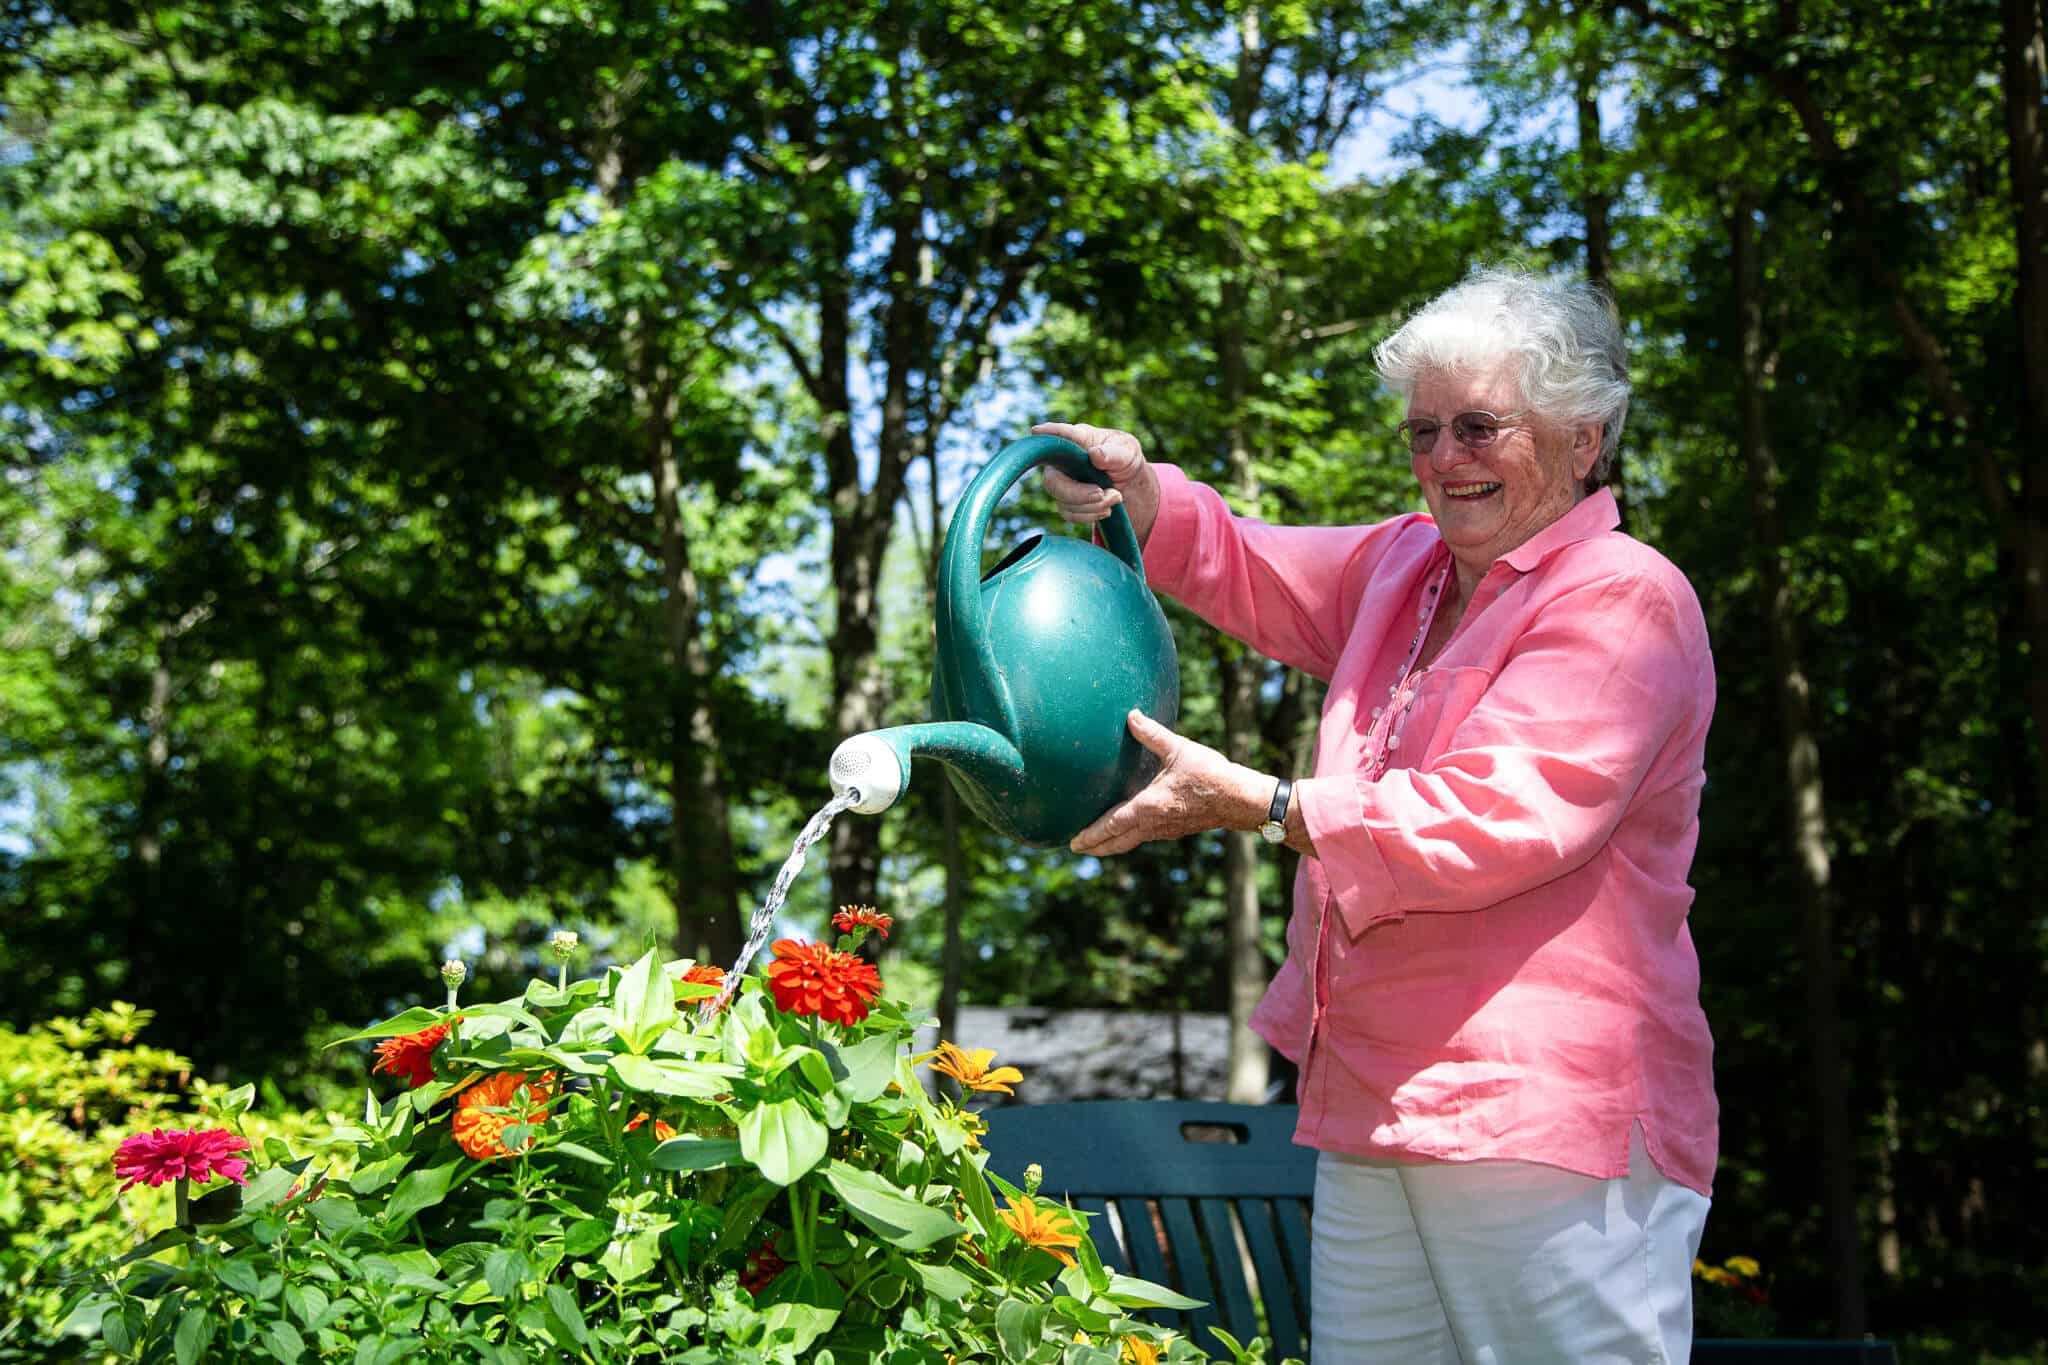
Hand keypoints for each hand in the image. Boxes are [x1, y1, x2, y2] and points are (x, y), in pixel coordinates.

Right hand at [1031, 421, 1161, 544]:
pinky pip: (1070, 514)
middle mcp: (1063, 460)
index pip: (1062, 435)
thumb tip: (1095, 454)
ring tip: (1116, 496)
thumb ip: (1114, 454)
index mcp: (1079, 439)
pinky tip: (1106, 508)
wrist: (1127, 483)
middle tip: (1102, 493)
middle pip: (1053, 481)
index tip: (1037, 431)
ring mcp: (1061, 482)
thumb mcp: (1127, 452)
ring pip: (1064, 502)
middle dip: (1078, 494)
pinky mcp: (1065, 500)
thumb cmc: (1124, 458)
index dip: (1049, 433)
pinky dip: (1091, 515)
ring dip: (1094, 505)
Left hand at [1070, 710, 1261, 855]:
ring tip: (1097, 843)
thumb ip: (1152, 734)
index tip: (1074, 842)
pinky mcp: (1176, 829)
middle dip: (1096, 846)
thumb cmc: (1211, 775)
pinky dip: (1129, 837)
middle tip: (1076, 847)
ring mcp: (1165, 829)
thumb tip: (1131, 716)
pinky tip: (1130, 830)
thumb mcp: (1178, 749)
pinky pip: (1145, 836)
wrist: (1240, 799)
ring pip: (1131, 841)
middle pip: (1117, 842)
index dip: (1091, 834)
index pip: (1111, 825)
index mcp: (1148, 807)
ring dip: (1111, 844)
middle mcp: (1153, 823)